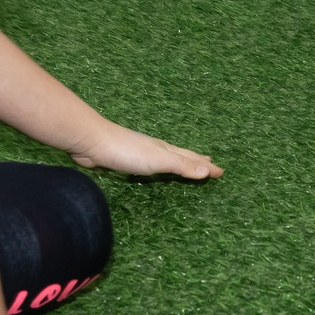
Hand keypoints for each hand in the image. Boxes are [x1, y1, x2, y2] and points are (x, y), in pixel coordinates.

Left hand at [71, 122, 222, 179]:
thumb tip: (207, 170)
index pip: (191, 159)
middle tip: (209, 164)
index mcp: (165, 150)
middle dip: (196, 161)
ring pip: (166, 160)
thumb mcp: (159, 159)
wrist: (93, 142)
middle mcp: (156, 150)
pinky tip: (153, 170)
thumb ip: (181, 165)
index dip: (206, 166)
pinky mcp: (125, 161)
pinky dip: (160, 169)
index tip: (221, 171)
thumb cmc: (127, 150)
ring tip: (187, 166)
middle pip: (181, 156)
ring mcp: (141, 154)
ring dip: (179, 164)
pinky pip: (150, 167)